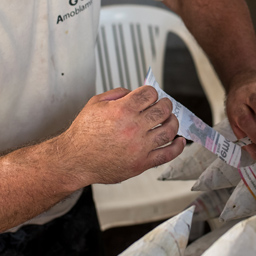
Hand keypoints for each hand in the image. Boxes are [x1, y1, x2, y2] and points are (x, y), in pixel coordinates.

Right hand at [62, 86, 184, 184]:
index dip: (152, 92)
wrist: (75, 159)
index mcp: (123, 110)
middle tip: (164, 105)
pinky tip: (180, 140)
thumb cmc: (83, 133)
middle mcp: (134, 127)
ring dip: (173, 121)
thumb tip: (134, 92)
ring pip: (169, 130)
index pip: (150, 94)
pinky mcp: (141, 163)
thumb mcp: (95, 103)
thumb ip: (117, 94)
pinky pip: (167, 155)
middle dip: (165, 104)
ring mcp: (140, 146)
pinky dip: (178, 147)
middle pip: (163, 109)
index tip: (151, 95)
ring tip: (171, 119)